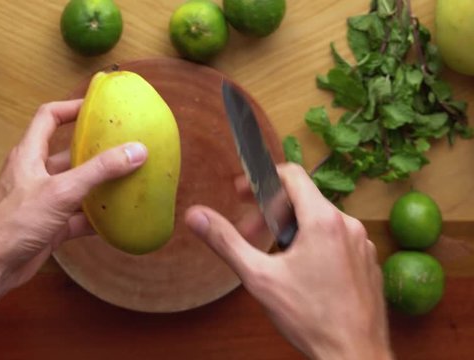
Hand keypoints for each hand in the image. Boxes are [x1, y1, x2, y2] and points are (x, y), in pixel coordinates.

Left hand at [0, 100, 147, 293]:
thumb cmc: (14, 222)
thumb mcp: (61, 191)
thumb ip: (99, 171)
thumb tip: (136, 150)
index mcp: (29, 155)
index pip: (49, 117)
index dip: (72, 107)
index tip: (98, 106)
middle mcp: (35, 174)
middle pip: (69, 153)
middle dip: (96, 150)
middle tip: (124, 146)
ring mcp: (42, 201)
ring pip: (76, 187)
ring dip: (99, 186)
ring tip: (129, 180)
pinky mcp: (49, 226)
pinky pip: (78, 216)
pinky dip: (96, 218)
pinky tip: (117, 220)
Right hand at [184, 164, 391, 359]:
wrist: (354, 356)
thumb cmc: (309, 318)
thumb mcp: (258, 278)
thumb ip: (226, 241)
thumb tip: (195, 215)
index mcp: (323, 220)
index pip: (292, 175)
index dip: (262, 179)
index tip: (242, 194)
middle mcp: (348, 225)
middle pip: (304, 199)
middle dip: (271, 212)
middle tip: (249, 233)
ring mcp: (362, 243)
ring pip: (320, 220)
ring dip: (292, 229)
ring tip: (274, 257)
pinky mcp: (367, 261)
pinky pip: (337, 239)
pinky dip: (315, 244)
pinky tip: (301, 273)